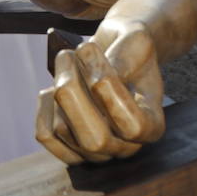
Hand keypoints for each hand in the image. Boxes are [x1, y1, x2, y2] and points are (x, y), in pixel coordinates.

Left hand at [35, 18, 165, 164]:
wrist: (116, 55)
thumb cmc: (130, 48)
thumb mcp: (136, 43)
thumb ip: (123, 61)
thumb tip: (96, 84)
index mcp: (152, 124)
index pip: (134, 127)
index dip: (113, 98)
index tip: (98, 63)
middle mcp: (127, 146)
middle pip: (95, 139)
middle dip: (74, 93)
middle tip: (66, 53)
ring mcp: (97, 152)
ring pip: (64, 130)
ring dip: (59, 85)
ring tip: (66, 58)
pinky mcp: (70, 149)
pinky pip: (46, 135)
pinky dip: (43, 106)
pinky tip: (51, 86)